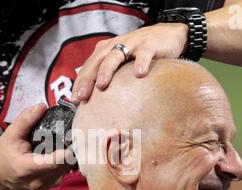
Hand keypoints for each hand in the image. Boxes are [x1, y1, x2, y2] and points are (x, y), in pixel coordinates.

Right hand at [0, 103, 73, 189]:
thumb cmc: (3, 156)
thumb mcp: (10, 135)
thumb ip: (26, 120)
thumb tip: (42, 106)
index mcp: (29, 168)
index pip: (58, 161)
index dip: (69, 147)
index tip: (74, 134)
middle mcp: (41, 180)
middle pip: (68, 162)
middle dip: (71, 146)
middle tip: (71, 132)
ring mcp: (48, 184)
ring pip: (69, 166)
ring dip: (69, 152)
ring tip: (64, 140)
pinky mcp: (53, 184)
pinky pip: (65, 169)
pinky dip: (65, 159)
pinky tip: (58, 150)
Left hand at [71, 23, 187, 103]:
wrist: (168, 36)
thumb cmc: (141, 54)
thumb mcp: (122, 64)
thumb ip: (110, 76)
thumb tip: (97, 101)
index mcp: (106, 51)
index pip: (89, 67)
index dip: (80, 83)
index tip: (74, 100)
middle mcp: (116, 46)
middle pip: (97, 62)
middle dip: (87, 79)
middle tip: (82, 97)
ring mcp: (132, 44)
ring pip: (115, 56)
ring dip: (107, 70)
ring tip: (102, 85)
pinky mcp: (149, 44)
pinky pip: (144, 53)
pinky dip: (140, 62)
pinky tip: (139, 74)